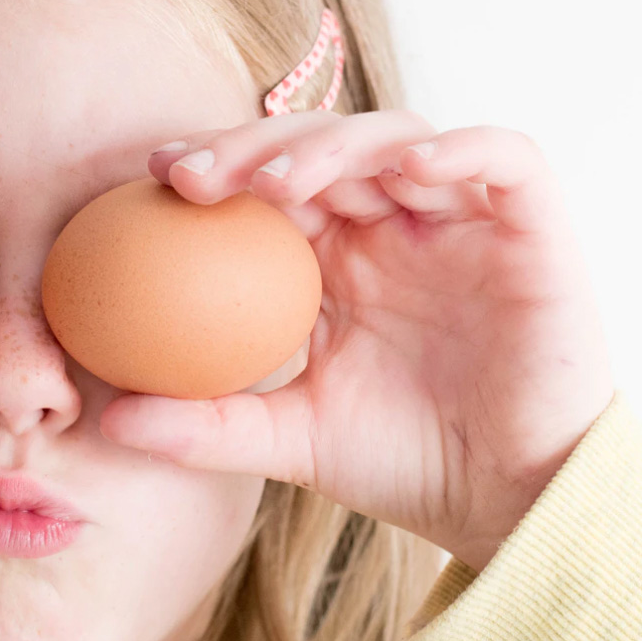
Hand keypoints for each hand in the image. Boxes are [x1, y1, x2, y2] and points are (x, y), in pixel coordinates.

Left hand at [98, 110, 615, 573]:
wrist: (513, 504)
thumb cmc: (407, 466)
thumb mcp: (291, 442)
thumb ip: (207, 426)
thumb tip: (108, 422)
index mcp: (339, 257)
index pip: (271, 182)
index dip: (217, 163)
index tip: (153, 178)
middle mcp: (397, 224)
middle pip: (323, 144)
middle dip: (255, 145)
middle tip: (196, 176)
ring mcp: (464, 219)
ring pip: (400, 137)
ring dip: (337, 145)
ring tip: (282, 182)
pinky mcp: (533, 226)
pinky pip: (506, 158)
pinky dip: (462, 149)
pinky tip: (408, 171)